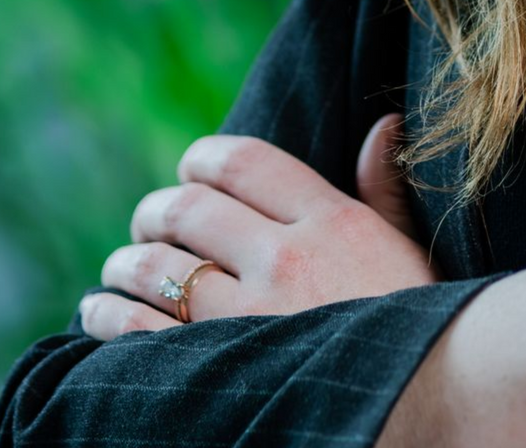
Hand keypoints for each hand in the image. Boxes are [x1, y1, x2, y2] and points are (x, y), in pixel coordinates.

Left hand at [79, 113, 435, 338]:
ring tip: (119, 269)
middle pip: (191, 207)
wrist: (426, 398)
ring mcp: (249, 315)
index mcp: (333, 220)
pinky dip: (107, 313)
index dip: (204, 158)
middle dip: (156, 209)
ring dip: (124, 261)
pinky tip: (100, 312)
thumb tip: (384, 126)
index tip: (191, 170)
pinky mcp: (215, 369)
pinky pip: (137, 328)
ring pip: (155, 264)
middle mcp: (287, 256)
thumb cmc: (417, 328)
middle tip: (148, 222)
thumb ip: (384, 190)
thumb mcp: (410, 252)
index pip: (246, 162)